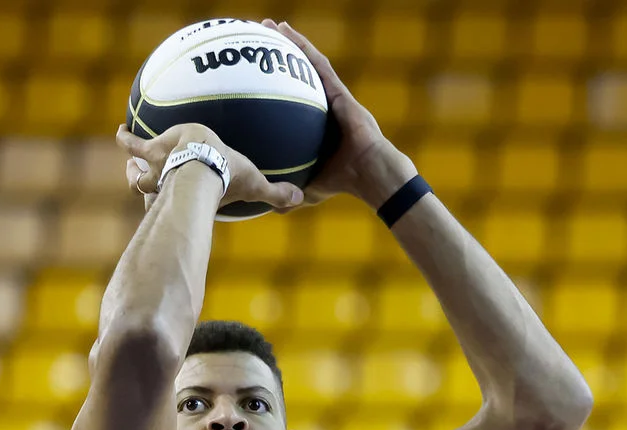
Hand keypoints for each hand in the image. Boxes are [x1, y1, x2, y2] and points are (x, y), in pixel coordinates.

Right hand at [117, 123, 303, 211]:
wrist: (202, 166)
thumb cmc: (227, 180)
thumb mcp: (254, 184)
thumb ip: (275, 192)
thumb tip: (300, 199)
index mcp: (192, 192)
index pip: (183, 199)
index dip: (175, 203)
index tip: (172, 201)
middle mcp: (168, 186)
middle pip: (151, 190)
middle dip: (143, 184)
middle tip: (139, 179)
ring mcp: (155, 169)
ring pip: (136, 173)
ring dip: (132, 168)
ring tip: (125, 155)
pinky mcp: (150, 149)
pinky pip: (131, 145)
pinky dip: (124, 139)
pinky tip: (120, 128)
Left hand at [263, 19, 416, 209]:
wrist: (371, 176)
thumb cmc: (345, 183)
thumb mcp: (309, 188)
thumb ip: (290, 192)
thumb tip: (270, 206)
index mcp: (318, 123)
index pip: (294, 99)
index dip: (277, 84)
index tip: (254, 74)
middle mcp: (326, 105)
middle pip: (300, 74)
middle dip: (281, 54)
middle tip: (258, 38)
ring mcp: (336, 96)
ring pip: (311, 63)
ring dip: (292, 42)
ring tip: (272, 26)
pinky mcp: (342, 94)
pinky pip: (320, 66)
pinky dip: (304, 49)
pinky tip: (288, 34)